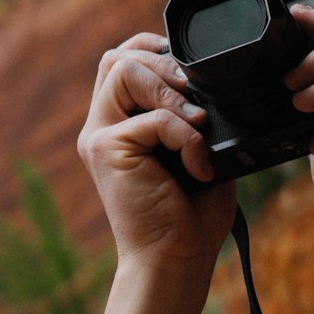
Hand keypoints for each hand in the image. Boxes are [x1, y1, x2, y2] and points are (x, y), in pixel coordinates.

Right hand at [77, 33, 246, 275]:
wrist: (176, 261)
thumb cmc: (191, 215)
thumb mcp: (198, 152)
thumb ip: (193, 116)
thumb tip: (214, 83)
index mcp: (119, 124)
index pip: (123, 59)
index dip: (156, 51)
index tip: (192, 75)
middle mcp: (102, 126)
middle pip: (117, 56)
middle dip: (164, 63)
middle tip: (196, 100)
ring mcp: (99, 136)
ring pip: (123, 68)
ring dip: (169, 89)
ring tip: (197, 124)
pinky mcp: (106, 150)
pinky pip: (152, 118)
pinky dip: (186, 137)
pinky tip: (199, 166)